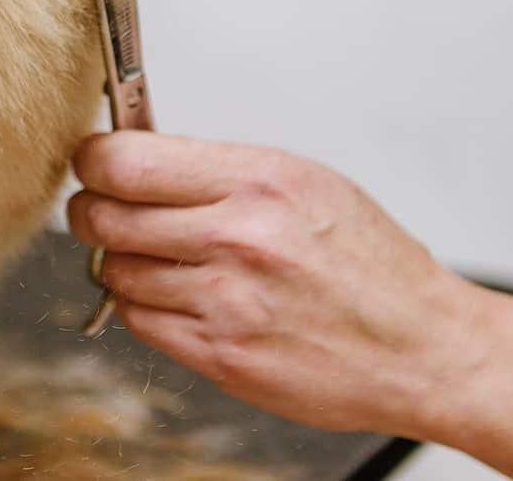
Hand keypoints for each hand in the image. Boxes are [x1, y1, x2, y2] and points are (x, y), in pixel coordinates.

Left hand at [67, 132, 489, 437]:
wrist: (422, 347)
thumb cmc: (369, 264)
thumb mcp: (304, 182)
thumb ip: (217, 170)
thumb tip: (140, 156)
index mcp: (258, 182)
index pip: (124, 161)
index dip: (93, 160)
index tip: (94, 162)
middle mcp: (238, 238)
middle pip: (104, 216)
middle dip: (91, 211)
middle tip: (103, 210)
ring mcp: (226, 301)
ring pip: (115, 270)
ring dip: (122, 262)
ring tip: (159, 258)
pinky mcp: (221, 356)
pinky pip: (138, 320)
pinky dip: (143, 306)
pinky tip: (177, 296)